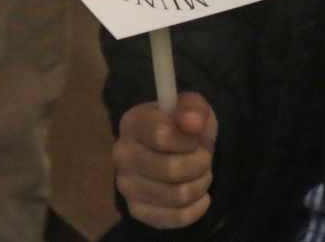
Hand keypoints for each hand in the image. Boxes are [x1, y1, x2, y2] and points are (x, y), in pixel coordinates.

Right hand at [113, 93, 217, 229]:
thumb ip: (193, 108)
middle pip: (173, 170)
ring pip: (179, 195)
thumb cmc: (185, 127)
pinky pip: (178, 217)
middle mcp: (121, 154)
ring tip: (199, 173)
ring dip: (201, 184)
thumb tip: (192, 122)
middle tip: (202, 157)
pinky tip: (198, 194)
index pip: (162, 135)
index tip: (194, 136)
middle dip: (200, 163)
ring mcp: (126, 186)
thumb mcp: (194, 108)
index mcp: (131, 123)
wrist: (180, 152)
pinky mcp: (137, 211)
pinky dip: (198, 206)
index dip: (189, 139)